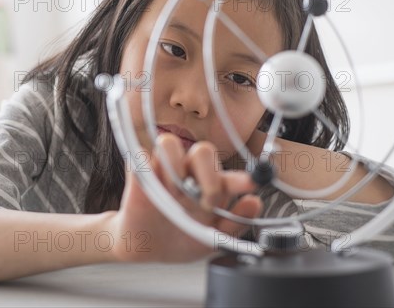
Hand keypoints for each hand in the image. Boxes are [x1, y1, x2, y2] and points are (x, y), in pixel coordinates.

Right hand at [108, 133, 262, 262]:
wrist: (146, 249)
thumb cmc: (180, 239)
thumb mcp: (211, 240)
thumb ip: (235, 224)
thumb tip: (255, 203)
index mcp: (210, 186)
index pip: (227, 174)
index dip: (239, 179)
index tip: (251, 185)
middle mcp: (189, 173)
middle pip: (202, 150)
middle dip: (207, 176)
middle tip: (203, 203)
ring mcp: (162, 170)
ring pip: (168, 143)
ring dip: (173, 168)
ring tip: (172, 195)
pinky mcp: (138, 172)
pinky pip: (140, 156)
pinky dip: (146, 168)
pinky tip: (151, 188)